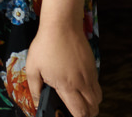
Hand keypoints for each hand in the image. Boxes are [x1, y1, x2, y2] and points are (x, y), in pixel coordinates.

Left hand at [26, 0, 100, 116]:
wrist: (62, 24)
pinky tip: (80, 85)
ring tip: (79, 101)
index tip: (70, 116)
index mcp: (68, 86)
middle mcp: (82, 82)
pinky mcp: (92, 65)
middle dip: (87, 113)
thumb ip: (35, 88)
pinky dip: (92, 90)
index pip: (80, 112)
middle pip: (94, 108)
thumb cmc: (45, 45)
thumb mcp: (33, 67)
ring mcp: (90, 73)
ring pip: (98, 97)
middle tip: (75, 111)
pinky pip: (97, 84)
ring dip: (91, 103)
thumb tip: (37, 102)